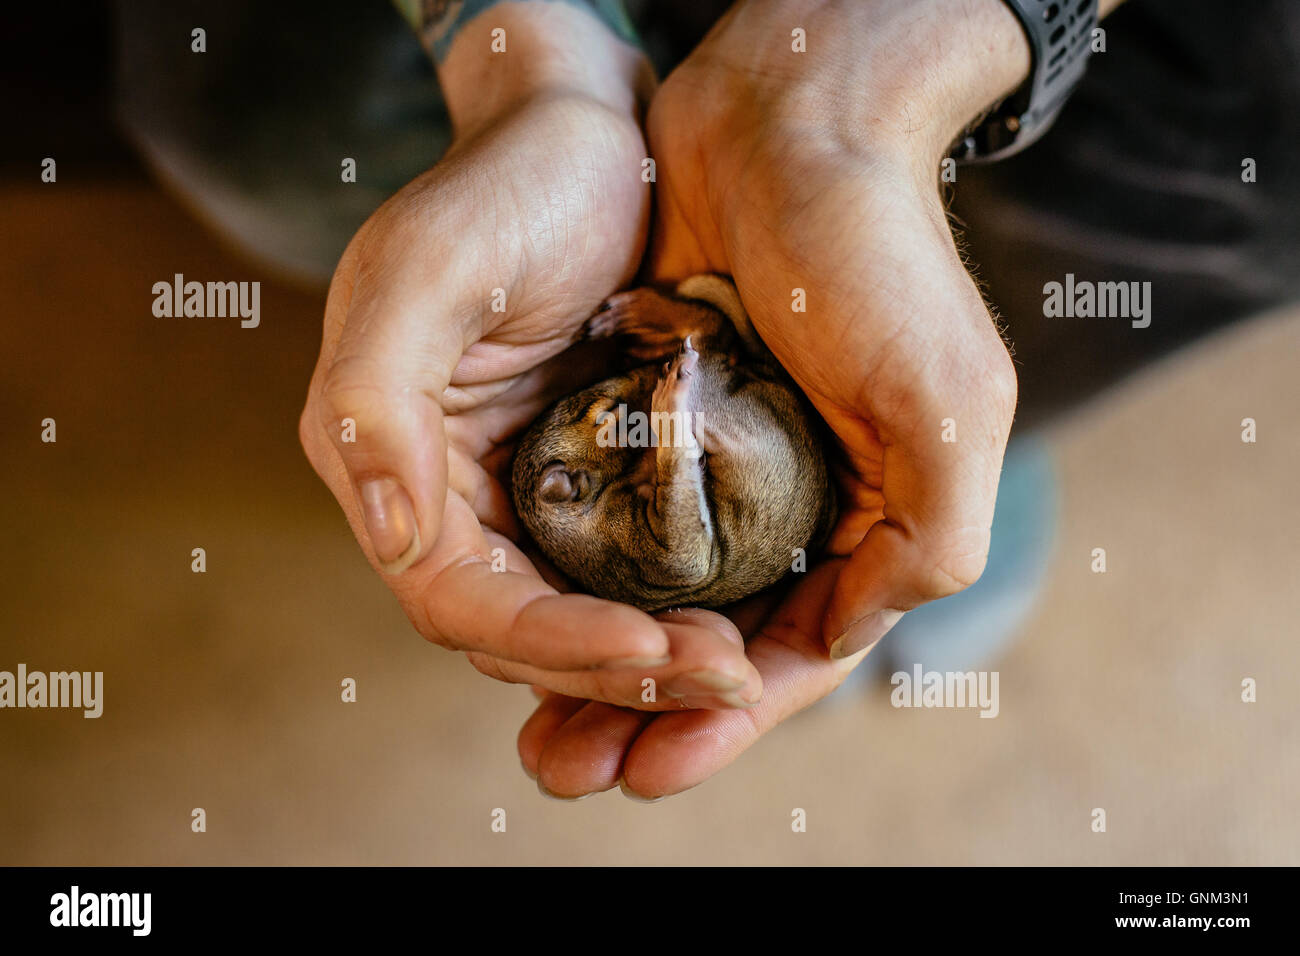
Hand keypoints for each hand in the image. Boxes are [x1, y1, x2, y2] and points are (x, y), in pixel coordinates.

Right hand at [299, 3, 762, 708]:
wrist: (588, 134)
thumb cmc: (510, 183)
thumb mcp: (429, 270)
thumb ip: (375, 400)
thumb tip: (389, 534)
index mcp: (390, 461)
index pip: (454, 596)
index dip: (549, 641)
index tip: (653, 650)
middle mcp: (447, 494)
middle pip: (520, 627)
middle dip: (615, 667)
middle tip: (722, 678)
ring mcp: (519, 491)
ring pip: (573, 615)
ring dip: (650, 657)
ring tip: (737, 668)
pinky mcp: (586, 477)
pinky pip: (619, 570)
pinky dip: (667, 607)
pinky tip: (731, 618)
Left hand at [520, 0, 1029, 797]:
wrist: (787, 121)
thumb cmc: (873, 254)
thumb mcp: (943, 401)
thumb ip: (928, 539)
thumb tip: (843, 644)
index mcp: (873, 517)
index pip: (797, 654)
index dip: (724, 720)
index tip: (650, 769)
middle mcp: (800, 504)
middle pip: (716, 642)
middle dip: (644, 714)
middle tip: (567, 772)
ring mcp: (727, 466)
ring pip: (657, 599)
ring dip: (599, 667)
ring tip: (539, 733)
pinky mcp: (661, 421)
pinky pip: (616, 526)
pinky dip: (581, 582)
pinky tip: (530, 617)